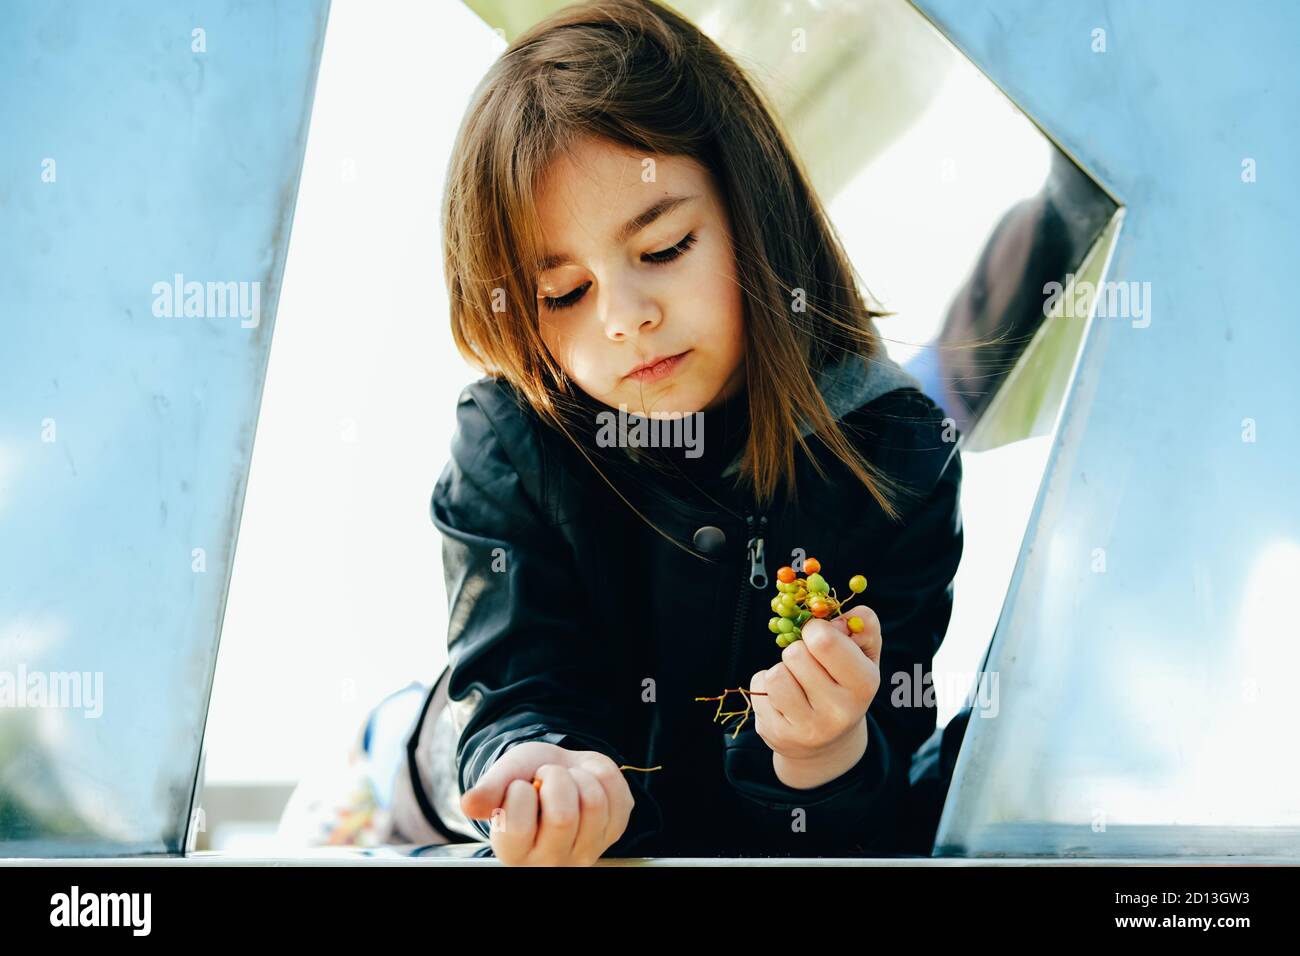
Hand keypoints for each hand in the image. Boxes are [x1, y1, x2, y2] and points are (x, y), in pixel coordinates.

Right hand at [459, 741, 633, 865]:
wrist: (558, 768)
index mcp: (513, 851)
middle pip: (562, 816)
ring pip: (593, 804)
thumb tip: (469, 805)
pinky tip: (587, 782)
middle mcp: (550, 862)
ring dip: (578, 776)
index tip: (520, 786)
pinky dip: (601, 774)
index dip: (520, 792)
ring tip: (566, 780)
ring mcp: (586, 850)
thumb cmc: (525, 777)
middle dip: (553, 779)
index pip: (518, 826)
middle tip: (545, 778)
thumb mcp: (502, 777)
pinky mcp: (614, 831)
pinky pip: (616, 794)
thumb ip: (488, 791)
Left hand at [749, 605, 881, 778]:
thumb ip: (863, 627)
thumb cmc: (846, 685)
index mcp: (863, 685)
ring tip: (797, 682)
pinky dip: (765, 686)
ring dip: (781, 670)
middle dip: (797, 650)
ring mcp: (807, 728)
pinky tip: (783, 699)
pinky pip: (759, 689)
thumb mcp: (864, 655)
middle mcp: (838, 712)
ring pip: (775, 674)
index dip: (815, 629)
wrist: (828, 743)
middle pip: (794, 654)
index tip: (819, 636)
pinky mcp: (777, 735)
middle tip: (809, 664)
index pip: (823, 641)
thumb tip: (844, 615)